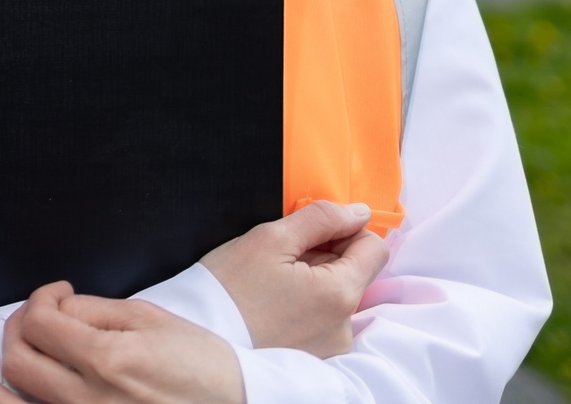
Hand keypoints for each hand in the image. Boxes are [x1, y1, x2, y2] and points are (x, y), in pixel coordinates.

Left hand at [0, 282, 244, 403]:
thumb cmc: (198, 365)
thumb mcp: (150, 322)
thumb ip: (95, 312)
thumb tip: (55, 309)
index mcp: (108, 359)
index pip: (42, 322)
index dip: (39, 298)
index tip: (55, 294)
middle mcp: (88, 399)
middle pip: (20, 358)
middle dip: (17, 327)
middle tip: (35, 317)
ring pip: (12, 399)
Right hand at [200, 200, 387, 357]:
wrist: (196, 341)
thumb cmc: (228, 289)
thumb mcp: (271, 238)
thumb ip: (321, 218)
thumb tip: (357, 212)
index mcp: (339, 294)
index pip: (375, 248)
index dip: (346, 230)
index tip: (313, 232)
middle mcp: (343, 327)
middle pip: (354, 272)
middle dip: (325, 256)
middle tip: (282, 257)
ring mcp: (330, 347)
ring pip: (336, 295)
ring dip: (314, 281)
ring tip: (273, 283)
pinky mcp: (314, 359)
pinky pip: (322, 320)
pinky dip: (305, 306)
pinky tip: (274, 305)